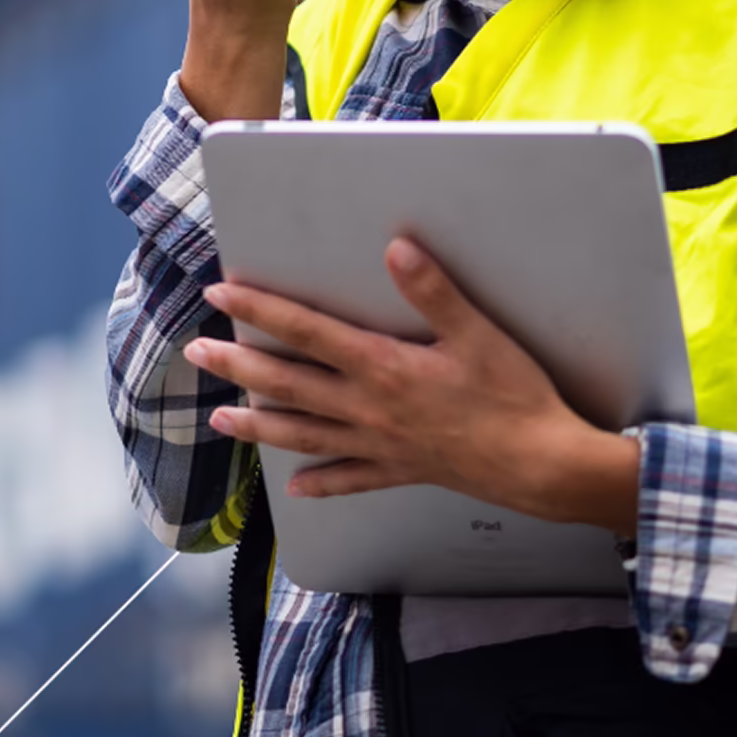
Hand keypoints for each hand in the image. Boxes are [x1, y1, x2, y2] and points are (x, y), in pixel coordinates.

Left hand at [183, 239, 639, 532]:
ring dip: (259, 423)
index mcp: (383, 368)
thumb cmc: (513, 396)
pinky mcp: (402, 470)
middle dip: (238, 364)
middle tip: (195, 352)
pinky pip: (350, 477)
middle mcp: (369, 408)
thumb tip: (395, 248)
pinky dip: (321, 481)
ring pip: (304, 433)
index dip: (261, 311)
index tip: (221, 295)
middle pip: (289, 383)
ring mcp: (381, 445)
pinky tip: (297, 488)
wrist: (541, 465)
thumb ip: (433, 291)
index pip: (307, 332)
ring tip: (220, 419)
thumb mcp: (478, 333)